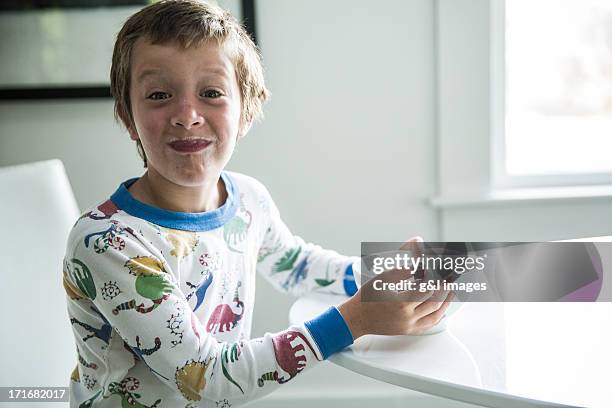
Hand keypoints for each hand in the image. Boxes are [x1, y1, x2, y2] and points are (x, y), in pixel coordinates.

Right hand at [338, 237, 453, 338]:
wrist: (357, 318)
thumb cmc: (367, 297)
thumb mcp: (384, 276)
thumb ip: (403, 265)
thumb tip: (418, 250)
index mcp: (402, 301)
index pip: (428, 287)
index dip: (437, 276)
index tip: (442, 267)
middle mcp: (408, 316)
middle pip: (435, 300)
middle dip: (445, 286)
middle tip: (451, 276)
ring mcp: (409, 325)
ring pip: (436, 313)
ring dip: (445, 300)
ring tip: (450, 288)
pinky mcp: (409, 330)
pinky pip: (430, 323)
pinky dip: (439, 314)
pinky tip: (443, 306)